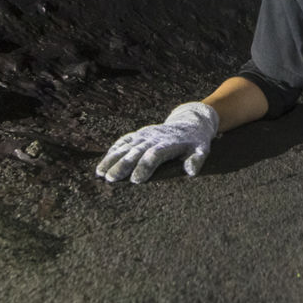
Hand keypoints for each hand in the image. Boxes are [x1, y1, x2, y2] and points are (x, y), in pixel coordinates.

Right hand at [96, 102, 218, 182]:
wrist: (189, 121)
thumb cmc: (196, 141)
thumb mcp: (202, 149)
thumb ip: (197, 159)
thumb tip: (191, 172)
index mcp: (169, 144)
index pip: (154, 155)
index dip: (145, 167)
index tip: (135, 180)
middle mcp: (153, 138)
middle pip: (136, 152)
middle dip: (123, 165)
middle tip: (111, 178)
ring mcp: (144, 135)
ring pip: (125, 147)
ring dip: (112, 159)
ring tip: (100, 173)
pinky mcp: (139, 134)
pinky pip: (123, 141)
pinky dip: (113, 151)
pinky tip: (103, 163)